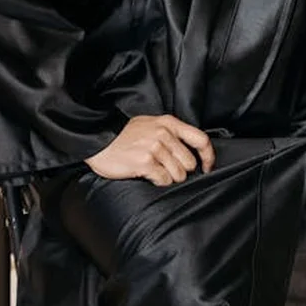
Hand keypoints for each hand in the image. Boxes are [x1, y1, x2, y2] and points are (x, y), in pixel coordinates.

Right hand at [85, 114, 214, 185]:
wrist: (97, 139)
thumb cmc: (125, 135)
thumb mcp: (151, 124)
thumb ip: (172, 133)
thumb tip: (192, 150)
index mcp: (169, 123)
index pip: (201, 139)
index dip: (208, 156)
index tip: (207, 167)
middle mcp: (164, 134)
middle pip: (189, 162)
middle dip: (181, 170)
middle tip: (166, 169)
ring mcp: (154, 148)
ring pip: (178, 174)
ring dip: (169, 177)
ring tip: (155, 171)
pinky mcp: (144, 162)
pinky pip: (164, 180)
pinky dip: (158, 182)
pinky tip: (148, 175)